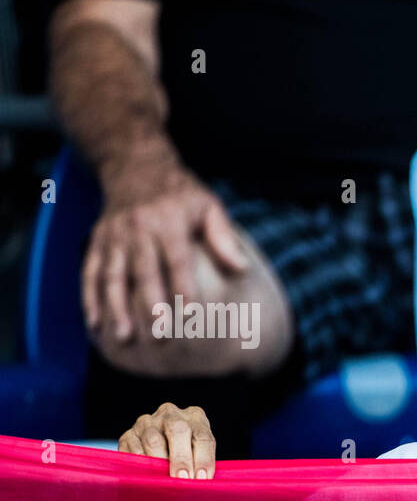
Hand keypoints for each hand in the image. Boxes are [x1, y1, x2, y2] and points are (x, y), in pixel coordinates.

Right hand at [84, 152, 248, 342]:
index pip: (177, 258)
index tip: (193, 314)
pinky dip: (90, 297)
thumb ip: (222, 236)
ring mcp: (113, 235)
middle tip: (160, 334)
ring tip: (125, 336)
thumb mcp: (208, 204)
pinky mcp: (97, 240)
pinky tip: (95, 323)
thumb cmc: (180, 193)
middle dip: (150, 304)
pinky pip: (90, 271)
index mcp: (167, 221)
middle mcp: (137, 229)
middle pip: (143, 271)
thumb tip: (241, 268)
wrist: (135, 165)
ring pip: (112, 274)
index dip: (183, 286)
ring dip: (116, 306)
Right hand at [118, 402, 216, 478]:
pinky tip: (148, 476)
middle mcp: (171, 415)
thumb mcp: (200, 455)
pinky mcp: (128, 436)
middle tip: (183, 478)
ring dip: (161, 463)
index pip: (202, 436)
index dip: (204, 458)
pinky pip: (133, 450)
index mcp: (195, 417)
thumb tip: (200, 481)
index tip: (202, 477)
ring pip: (153, 441)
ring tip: (165, 481)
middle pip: (178, 430)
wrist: (161, 451)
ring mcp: (147, 423)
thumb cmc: (188, 456)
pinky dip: (141, 465)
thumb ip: (201, 465)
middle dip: (181, 458)